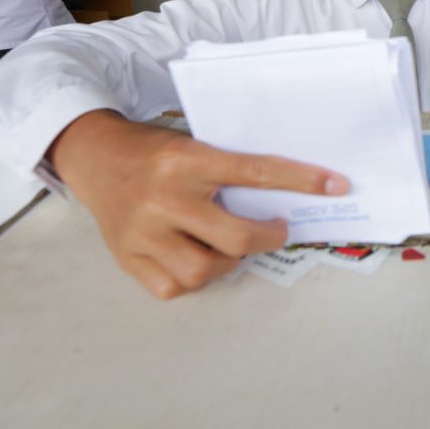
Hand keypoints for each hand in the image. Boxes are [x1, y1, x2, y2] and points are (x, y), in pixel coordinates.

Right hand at [49, 110, 351, 298]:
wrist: (94, 156)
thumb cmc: (152, 149)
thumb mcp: (191, 143)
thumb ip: (227, 168)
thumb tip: (281, 195)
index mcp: (187, 159)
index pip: (256, 171)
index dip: (301, 180)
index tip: (336, 185)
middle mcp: (165, 197)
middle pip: (236, 236)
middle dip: (268, 237)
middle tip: (276, 229)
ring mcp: (144, 231)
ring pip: (205, 269)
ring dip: (227, 262)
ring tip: (226, 245)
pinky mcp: (127, 257)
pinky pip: (173, 286)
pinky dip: (193, 278)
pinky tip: (193, 256)